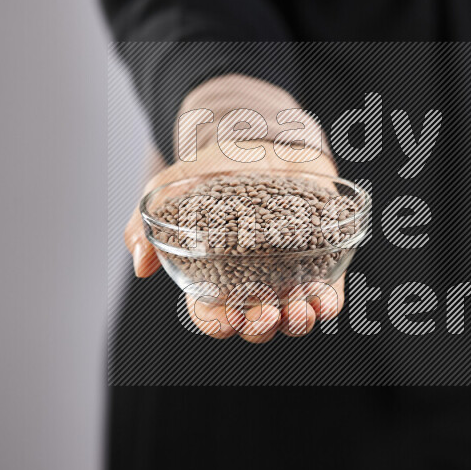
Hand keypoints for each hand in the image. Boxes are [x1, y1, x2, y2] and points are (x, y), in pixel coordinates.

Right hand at [124, 139, 344, 343]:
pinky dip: (329, 303)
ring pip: (293, 315)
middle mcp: (253, 283)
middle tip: (265, 315)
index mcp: (214, 277)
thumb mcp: (170, 189)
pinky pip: (328, 292)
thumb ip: (147, 224)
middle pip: (255, 322)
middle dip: (260, 327)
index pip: (213, 314)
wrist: (259, 142)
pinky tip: (325, 300)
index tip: (227, 320)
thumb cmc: (211, 171)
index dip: (219, 324)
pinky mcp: (322, 259)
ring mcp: (288, 274)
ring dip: (297, 322)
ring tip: (298, 312)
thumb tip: (140, 262)